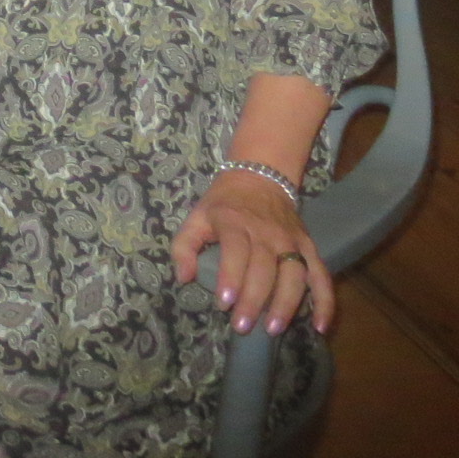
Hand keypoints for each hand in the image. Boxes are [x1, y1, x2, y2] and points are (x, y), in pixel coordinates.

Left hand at [173, 171, 331, 336]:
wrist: (259, 179)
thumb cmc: (223, 204)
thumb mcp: (196, 216)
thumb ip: (184, 246)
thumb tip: (183, 278)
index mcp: (235, 222)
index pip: (236, 251)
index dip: (231, 277)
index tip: (224, 304)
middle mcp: (266, 232)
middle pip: (264, 269)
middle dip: (254, 300)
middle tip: (242, 326)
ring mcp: (291, 240)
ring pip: (294, 275)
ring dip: (286, 304)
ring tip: (273, 329)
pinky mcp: (309, 247)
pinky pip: (322, 276)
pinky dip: (325, 302)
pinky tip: (320, 326)